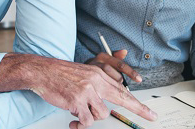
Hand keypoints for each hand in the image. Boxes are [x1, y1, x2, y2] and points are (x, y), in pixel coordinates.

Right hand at [0, 53, 156, 128]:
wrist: (43, 72)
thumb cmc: (62, 75)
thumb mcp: (84, 73)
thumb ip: (99, 83)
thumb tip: (110, 97)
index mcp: (98, 74)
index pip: (122, 90)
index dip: (138, 103)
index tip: (150, 112)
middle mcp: (96, 81)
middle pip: (122, 99)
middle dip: (139, 109)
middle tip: (151, 117)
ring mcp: (87, 91)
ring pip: (102, 114)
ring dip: (91, 117)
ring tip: (81, 112)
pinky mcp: (78, 101)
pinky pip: (86, 120)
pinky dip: (80, 122)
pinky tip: (73, 116)